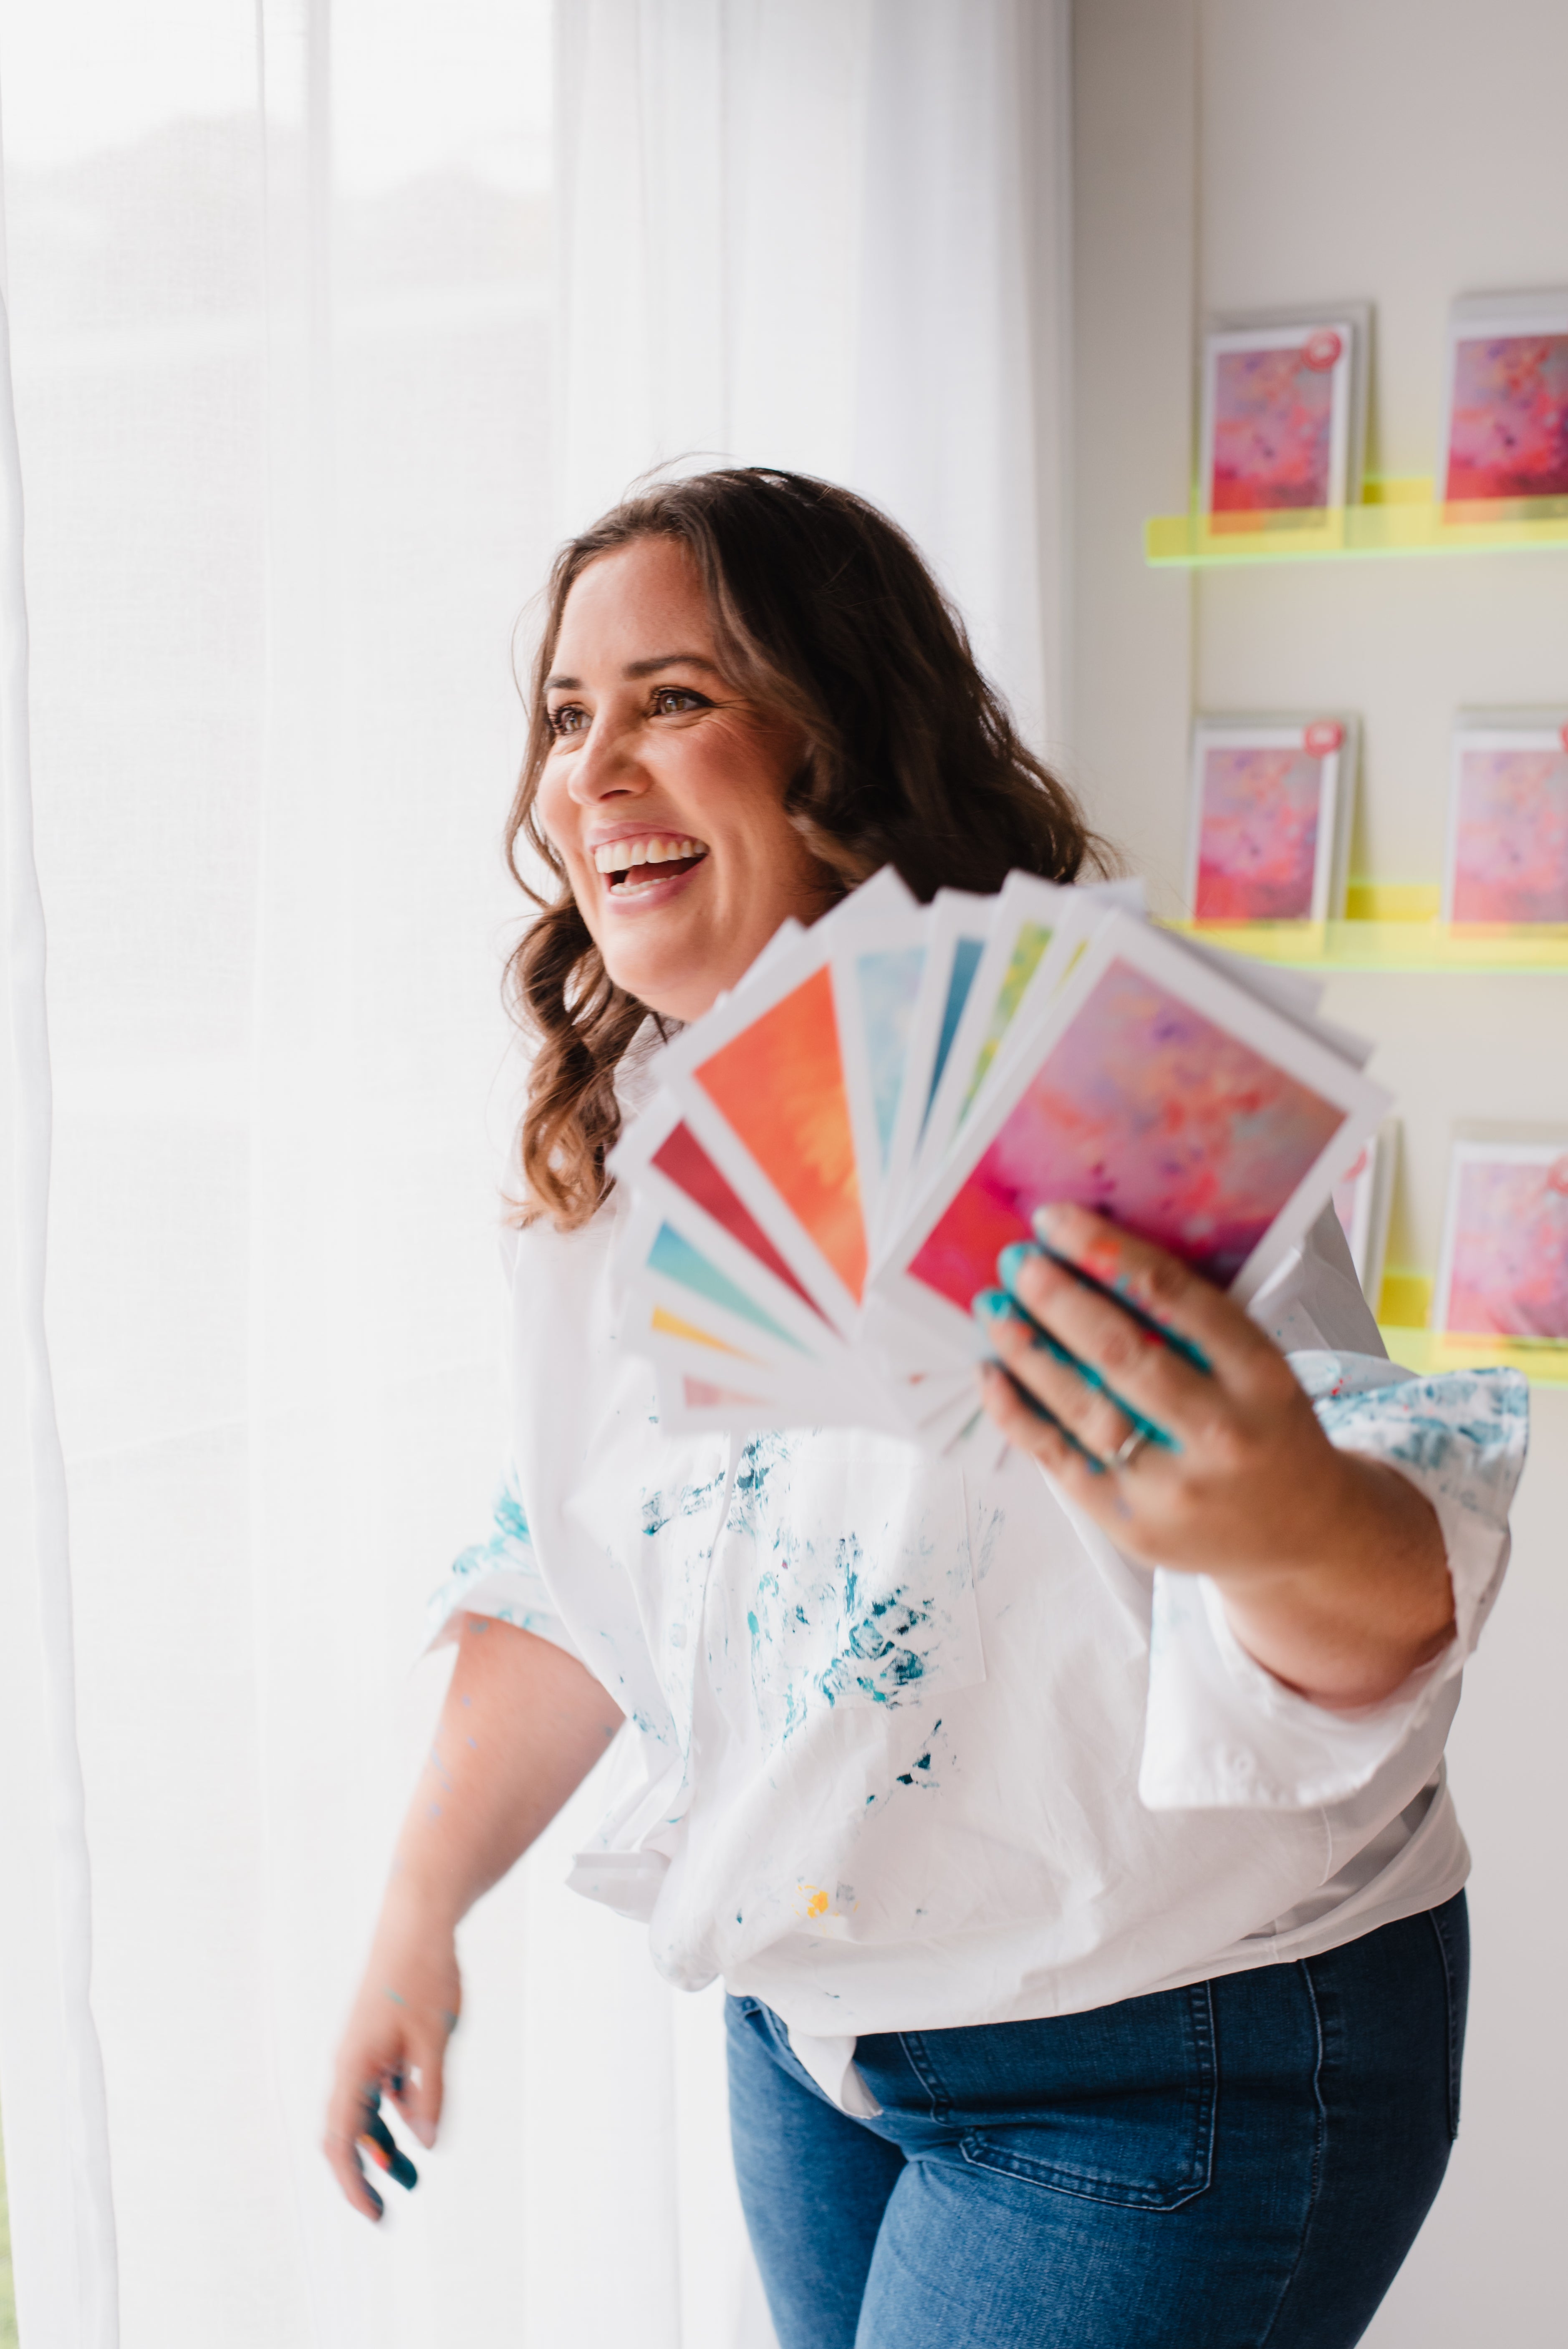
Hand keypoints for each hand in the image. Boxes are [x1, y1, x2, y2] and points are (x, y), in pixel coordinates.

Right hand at [324, 1888, 460, 2220]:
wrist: (416, 1922)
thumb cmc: (423, 1977)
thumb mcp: (434, 2042)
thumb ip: (430, 2095)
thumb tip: (427, 2143)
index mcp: (354, 2067)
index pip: (342, 2141)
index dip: (353, 2184)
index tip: (374, 2215)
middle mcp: (349, 2062)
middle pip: (346, 2131)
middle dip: (365, 2171)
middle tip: (390, 2204)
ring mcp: (361, 2049)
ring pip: (363, 2109)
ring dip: (382, 2141)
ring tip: (410, 2172)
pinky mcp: (376, 2038)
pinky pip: (376, 2086)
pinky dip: (392, 2109)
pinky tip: (415, 2117)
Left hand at [974, 1203, 1453, 1708]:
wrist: (1303, 1530)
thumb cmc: (1267, 1428)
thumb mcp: (1260, 1365)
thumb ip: (1195, 1321)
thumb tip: (1094, 1254)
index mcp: (1261, 1375)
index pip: (1175, 1297)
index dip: (1107, 1252)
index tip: (1057, 1221)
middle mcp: (1221, 1431)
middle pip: (1122, 1351)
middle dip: (1058, 1299)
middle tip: (1017, 1260)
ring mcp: (1174, 1486)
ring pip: (1082, 1407)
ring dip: (1027, 1352)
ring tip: (993, 1310)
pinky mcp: (1132, 1524)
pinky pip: (1060, 1459)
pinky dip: (1017, 1413)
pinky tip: (992, 1375)